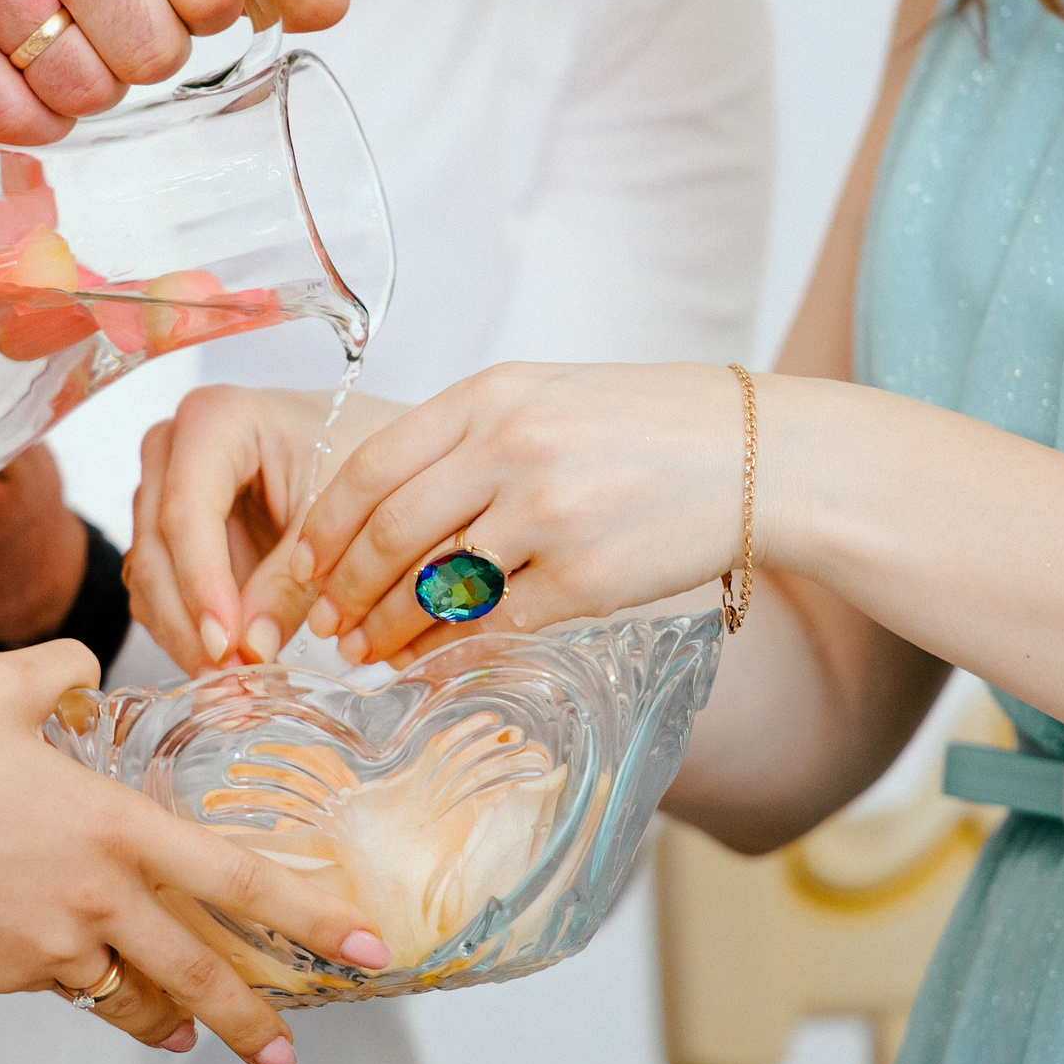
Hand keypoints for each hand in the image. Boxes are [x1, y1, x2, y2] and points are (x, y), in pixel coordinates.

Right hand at [0, 0, 349, 143]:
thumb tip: (334, 4)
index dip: (197, 12)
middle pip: (156, 55)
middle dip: (141, 56)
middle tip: (100, 17)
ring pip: (89, 95)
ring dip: (87, 89)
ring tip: (56, 39)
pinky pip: (19, 122)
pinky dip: (33, 118)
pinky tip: (17, 71)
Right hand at [0, 641, 390, 1063]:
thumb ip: (56, 671)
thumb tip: (86, 670)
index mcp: (112, 829)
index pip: (236, 880)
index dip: (309, 914)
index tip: (363, 944)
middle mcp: (96, 899)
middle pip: (199, 970)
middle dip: (250, 1019)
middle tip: (284, 1051)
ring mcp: (50, 948)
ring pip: (132, 991)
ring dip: (171, 1016)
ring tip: (194, 1033)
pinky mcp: (5, 975)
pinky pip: (68, 983)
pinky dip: (93, 987)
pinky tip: (93, 981)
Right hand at [125, 385, 406, 672]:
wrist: (374, 457)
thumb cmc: (364, 466)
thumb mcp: (339, 520)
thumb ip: (292, 584)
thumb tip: (251, 651)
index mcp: (216, 420)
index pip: (188, 512)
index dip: (203, 585)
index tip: (226, 646)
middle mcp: (173, 449)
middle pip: (156, 548)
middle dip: (192, 622)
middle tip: (233, 681)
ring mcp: (163, 490)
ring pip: (150, 577)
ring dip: (186, 636)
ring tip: (236, 686)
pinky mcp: (168, 532)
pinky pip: (162, 591)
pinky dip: (190, 632)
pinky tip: (227, 667)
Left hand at [291, 363, 755, 665]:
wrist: (762, 455)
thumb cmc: (650, 426)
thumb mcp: (547, 396)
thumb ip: (468, 439)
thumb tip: (386, 505)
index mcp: (490, 397)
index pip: (369, 468)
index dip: (322, 528)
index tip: (300, 564)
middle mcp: (511, 448)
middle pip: (388, 534)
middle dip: (342, 590)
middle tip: (324, 626)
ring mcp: (549, 514)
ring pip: (432, 587)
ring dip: (387, 631)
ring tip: (366, 654)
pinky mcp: (587, 577)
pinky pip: (492, 628)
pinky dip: (448, 655)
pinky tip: (429, 667)